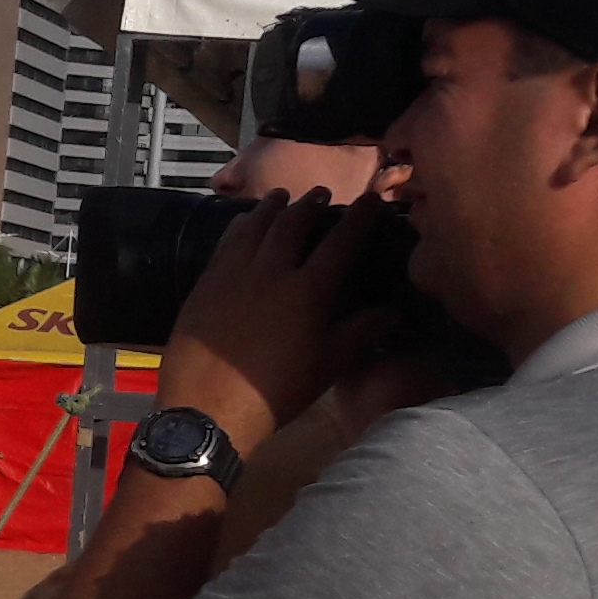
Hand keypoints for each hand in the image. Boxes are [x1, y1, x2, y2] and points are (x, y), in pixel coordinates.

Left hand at [156, 192, 393, 451]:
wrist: (207, 405)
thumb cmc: (276, 392)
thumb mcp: (328, 365)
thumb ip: (360, 332)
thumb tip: (391, 310)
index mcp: (308, 290)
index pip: (341, 242)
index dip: (359, 217)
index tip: (372, 198)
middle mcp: (271, 271)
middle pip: (293, 224)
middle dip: (311, 204)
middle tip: (321, 193)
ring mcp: (234, 273)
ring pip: (256, 226)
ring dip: (272, 207)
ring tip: (282, 196)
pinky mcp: (206, 282)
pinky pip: (226, 242)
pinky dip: (240, 225)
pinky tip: (244, 222)